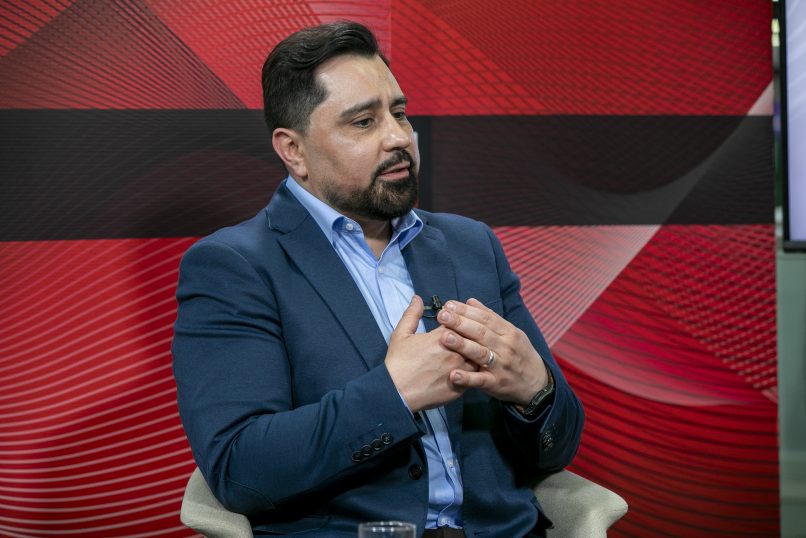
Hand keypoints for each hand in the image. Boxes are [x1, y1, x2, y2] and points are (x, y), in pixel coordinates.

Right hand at [385, 295, 477, 411]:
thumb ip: (412, 314)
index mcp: (441, 337)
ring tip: (471, 350)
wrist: (397, 393)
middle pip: (472, 338)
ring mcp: (460, 370)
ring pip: (478, 357)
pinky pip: (475, 376)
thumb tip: (417, 298)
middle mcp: (455, 352)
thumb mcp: (401, 334)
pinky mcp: (461, 387)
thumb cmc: (398, 363)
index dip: (457, 319)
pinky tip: (471, 367)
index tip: (453, 320)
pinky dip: (475, 370)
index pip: (459, 321)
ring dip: (477, 352)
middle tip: (465, 336)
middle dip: (470, 334)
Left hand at [436, 298, 548, 404]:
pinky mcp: (496, 384)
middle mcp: (505, 347)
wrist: (536, 383)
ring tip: (444, 337)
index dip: (467, 311)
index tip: (449, 305)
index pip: (485, 318)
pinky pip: (480, 381)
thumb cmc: (519, 354)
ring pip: (480, 353)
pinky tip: (453, 374)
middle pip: (481, 332)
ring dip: (462, 345)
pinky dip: (467, 378)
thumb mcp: (511, 333)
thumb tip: (470, 301)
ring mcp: (501, 366)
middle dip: (460, 323)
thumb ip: (490, 318)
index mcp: (508, 332)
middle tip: (442, 315)